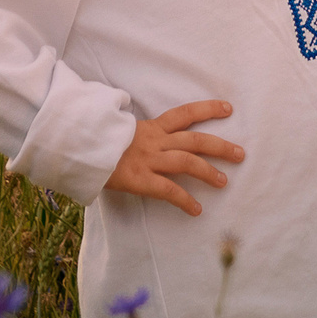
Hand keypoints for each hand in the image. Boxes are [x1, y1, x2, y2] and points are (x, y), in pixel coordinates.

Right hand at [103, 100, 245, 215]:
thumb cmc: (95, 139)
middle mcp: (154, 141)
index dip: (208, 109)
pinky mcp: (140, 179)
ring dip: (208, 172)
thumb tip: (144, 136)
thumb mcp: (118, 129)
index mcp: (151, 127)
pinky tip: (197, 209)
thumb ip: (136, 132)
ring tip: (224, 181)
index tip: (228, 108)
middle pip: (195, 140)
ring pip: (187, 162)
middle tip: (240, 154)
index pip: (185, 113)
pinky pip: (168, 190)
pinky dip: (185, 200)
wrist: (75, 146)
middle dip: (220, 146)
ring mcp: (148, 159)